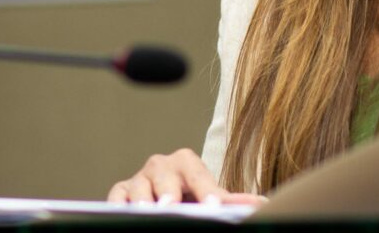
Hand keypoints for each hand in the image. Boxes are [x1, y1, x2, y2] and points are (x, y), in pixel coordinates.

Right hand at [107, 148, 264, 204]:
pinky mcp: (121, 192)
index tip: (213, 205)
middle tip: (172, 205)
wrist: (168, 197)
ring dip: (142, 200)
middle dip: (168, 192)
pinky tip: (123, 215)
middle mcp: (161, 166)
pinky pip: (117, 198)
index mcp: (186, 162)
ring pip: (138, 187)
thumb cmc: (191, 196)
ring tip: (148, 212)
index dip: (206, 190)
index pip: (198, 175)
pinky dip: (119, 206)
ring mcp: (139, 178)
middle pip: (164, 177)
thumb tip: (261, 204)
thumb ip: (231, 200)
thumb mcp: (210, 196)